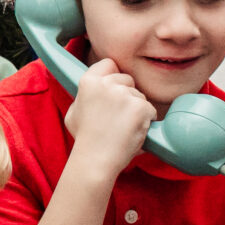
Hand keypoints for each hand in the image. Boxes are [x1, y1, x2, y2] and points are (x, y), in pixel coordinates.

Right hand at [62, 58, 154, 176]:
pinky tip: (133, 131)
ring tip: (123, 128)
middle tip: (118, 116)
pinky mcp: (140, 107)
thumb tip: (93, 88)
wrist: (96, 160)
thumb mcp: (74, 112)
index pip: (109, 64)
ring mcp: (124, 95)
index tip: (113, 88)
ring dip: (137, 110)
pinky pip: (151, 109)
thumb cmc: (85, 139)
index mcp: (88, 81)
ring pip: (140, 96)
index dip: (113, 75)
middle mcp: (106, 84)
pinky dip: (146, 121)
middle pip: (128, 79)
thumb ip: (84, 96)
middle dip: (127, 95)